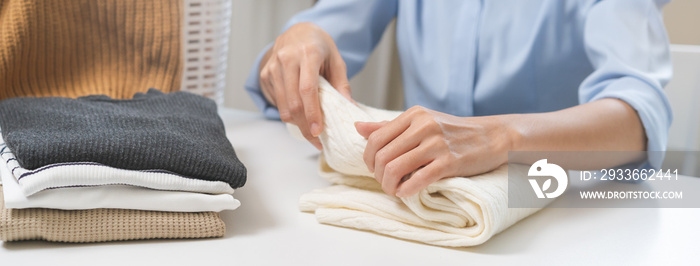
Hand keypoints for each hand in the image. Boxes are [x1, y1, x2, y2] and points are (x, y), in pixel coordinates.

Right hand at [259, 22, 352, 149]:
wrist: (297, 31)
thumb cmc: (319, 46)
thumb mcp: (336, 60)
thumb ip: (341, 84)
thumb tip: (349, 108)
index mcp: (308, 53)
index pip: (307, 89)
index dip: (312, 113)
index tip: (318, 131)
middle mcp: (287, 59)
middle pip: (293, 102)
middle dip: (305, 126)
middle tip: (316, 141)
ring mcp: (273, 67)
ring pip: (283, 106)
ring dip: (296, 124)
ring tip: (310, 132)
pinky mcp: (265, 74)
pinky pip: (278, 102)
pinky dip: (289, 113)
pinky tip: (300, 113)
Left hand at [355, 106, 514, 196]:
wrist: (492, 136)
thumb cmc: (453, 132)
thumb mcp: (421, 122)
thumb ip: (389, 126)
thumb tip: (358, 128)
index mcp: (413, 115)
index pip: (375, 139)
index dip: (368, 159)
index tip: (375, 168)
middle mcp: (422, 126)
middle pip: (382, 156)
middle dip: (378, 175)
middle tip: (385, 182)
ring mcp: (436, 144)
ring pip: (394, 169)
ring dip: (388, 186)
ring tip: (394, 190)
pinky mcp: (449, 162)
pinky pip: (417, 180)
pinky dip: (405, 191)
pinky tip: (406, 193)